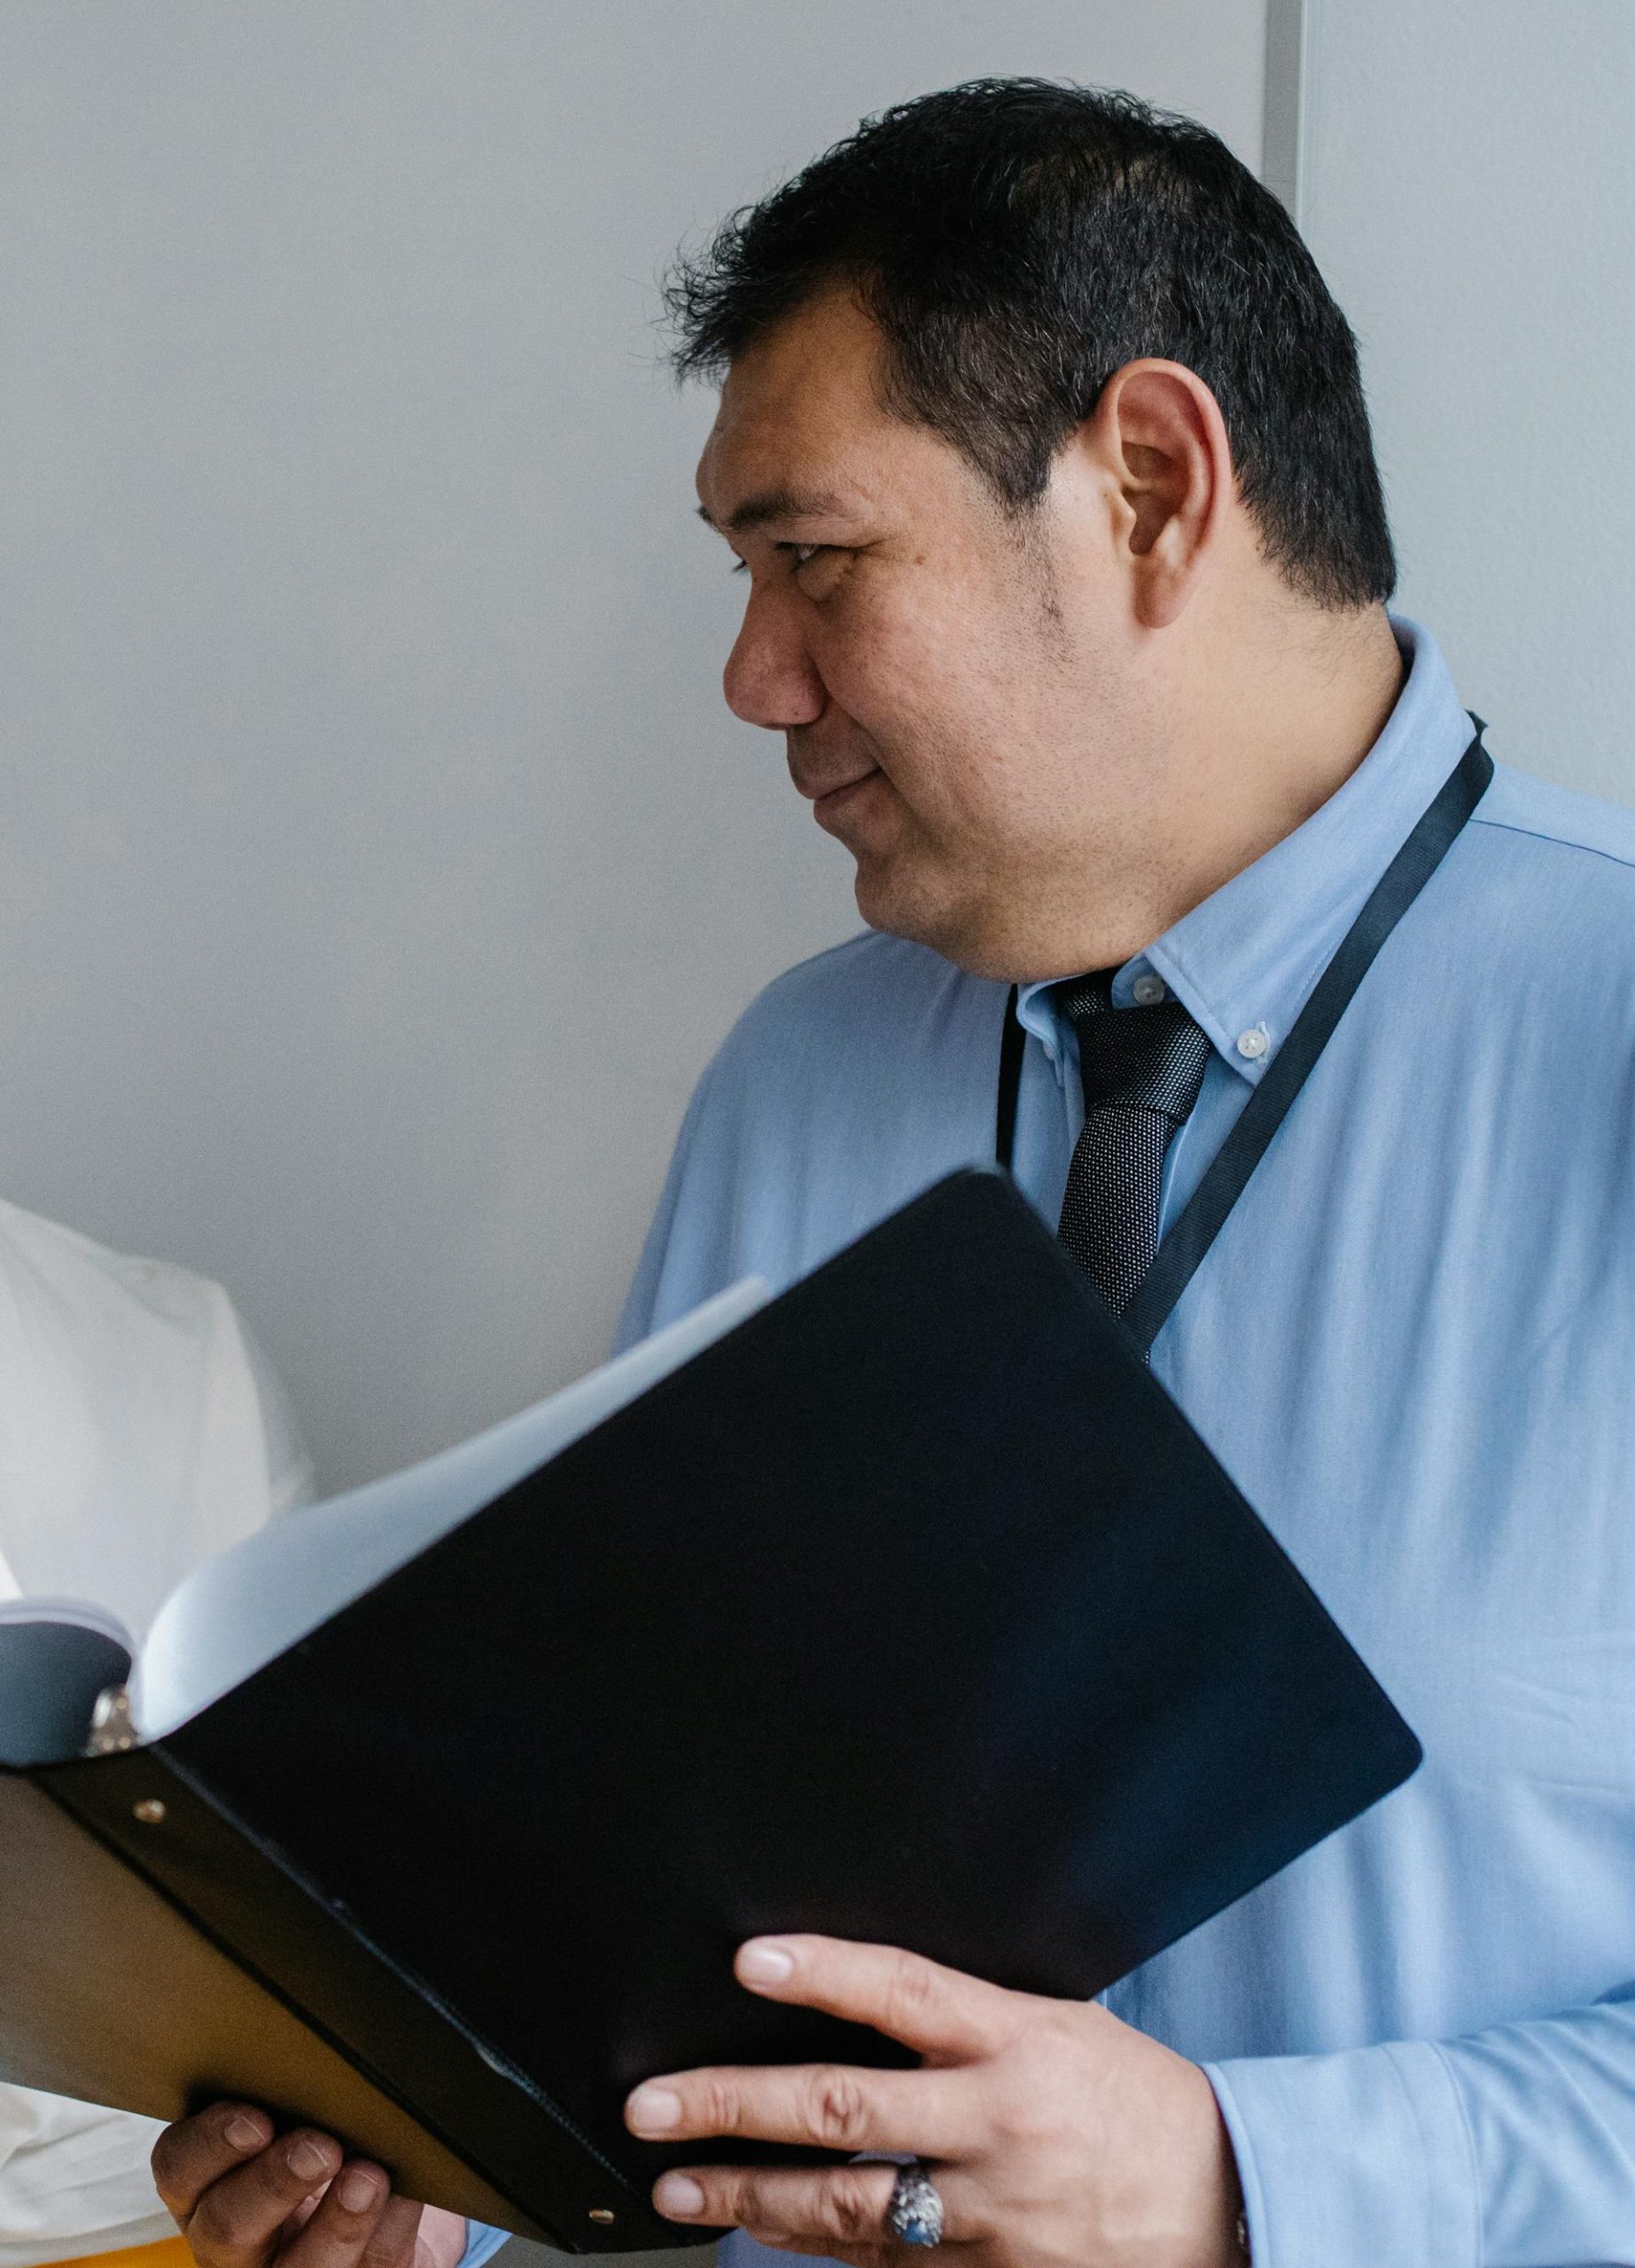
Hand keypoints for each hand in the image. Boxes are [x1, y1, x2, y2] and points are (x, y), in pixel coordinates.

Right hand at [151, 2102, 467, 2267]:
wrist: (384, 2217)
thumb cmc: (328, 2148)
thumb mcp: (296, 2119)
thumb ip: (293, 2094)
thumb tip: (325, 2048)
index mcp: (209, 2188)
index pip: (178, 2168)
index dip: (209, 2145)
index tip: (254, 2118)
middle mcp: (235, 2244)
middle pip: (226, 2226)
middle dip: (273, 2184)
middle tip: (319, 2147)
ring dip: (338, 2222)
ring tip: (369, 2177)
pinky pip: (373, 2266)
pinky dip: (393, 2225)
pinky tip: (405, 2193)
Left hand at [624, 1936, 1243, 2267]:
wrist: (1226, 2207)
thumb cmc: (1136, 2103)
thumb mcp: (1064, 2025)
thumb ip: (969, 2017)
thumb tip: (866, 1994)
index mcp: (1017, 2042)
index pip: (904, 1992)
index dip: (824, 1972)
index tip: (751, 1959)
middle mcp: (996, 2127)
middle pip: (845, 2110)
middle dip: (735, 2106)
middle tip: (654, 2104)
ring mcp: (991, 2217)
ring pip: (848, 2208)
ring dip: (752, 2197)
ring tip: (679, 2184)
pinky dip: (819, 2256)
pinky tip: (763, 2239)